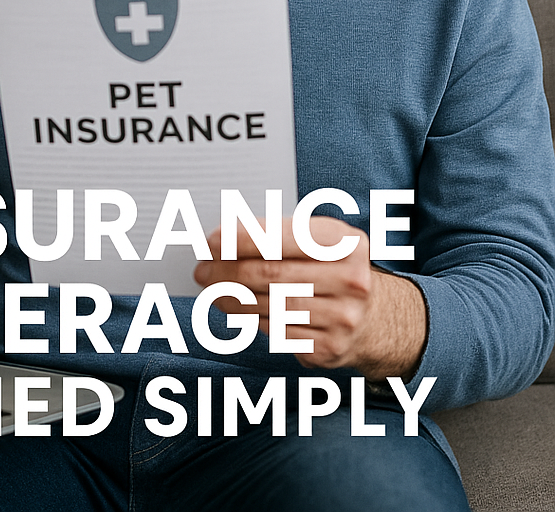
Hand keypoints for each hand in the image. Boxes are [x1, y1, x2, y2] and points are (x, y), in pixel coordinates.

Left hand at [195, 216, 426, 379]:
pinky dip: (248, 319)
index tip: (211, 242)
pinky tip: (235, 308)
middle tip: (203, 268)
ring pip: (268, 306)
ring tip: (210, 287)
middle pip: (269, 275)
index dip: (240, 240)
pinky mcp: (328, 349)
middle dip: (226, 271)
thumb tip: (225, 236)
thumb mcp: (320, 239)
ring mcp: (342, 318)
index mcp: (345, 243)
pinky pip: (275, 332)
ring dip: (229, 297)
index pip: (281, 239)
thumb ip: (277, 233)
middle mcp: (350, 281)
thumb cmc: (336, 269)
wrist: (378, 317)